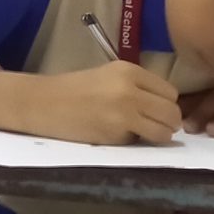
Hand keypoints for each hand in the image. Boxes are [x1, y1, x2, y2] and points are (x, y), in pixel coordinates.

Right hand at [0, 63, 182, 145]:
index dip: (164, 104)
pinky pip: (143, 141)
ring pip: (165, 130)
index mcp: (129, 70)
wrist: (41, 103)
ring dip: (158, 135)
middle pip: (172, 111)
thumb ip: (137, 87)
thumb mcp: (108, 77)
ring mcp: (125, 112)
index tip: (152, 110)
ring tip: (141, 133)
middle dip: (167, 122)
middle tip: (152, 125)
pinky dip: (137, 142)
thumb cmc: (72, 90)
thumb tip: (165, 107)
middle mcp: (131, 89)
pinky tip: (119, 136)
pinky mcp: (116, 134)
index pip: (170, 92)